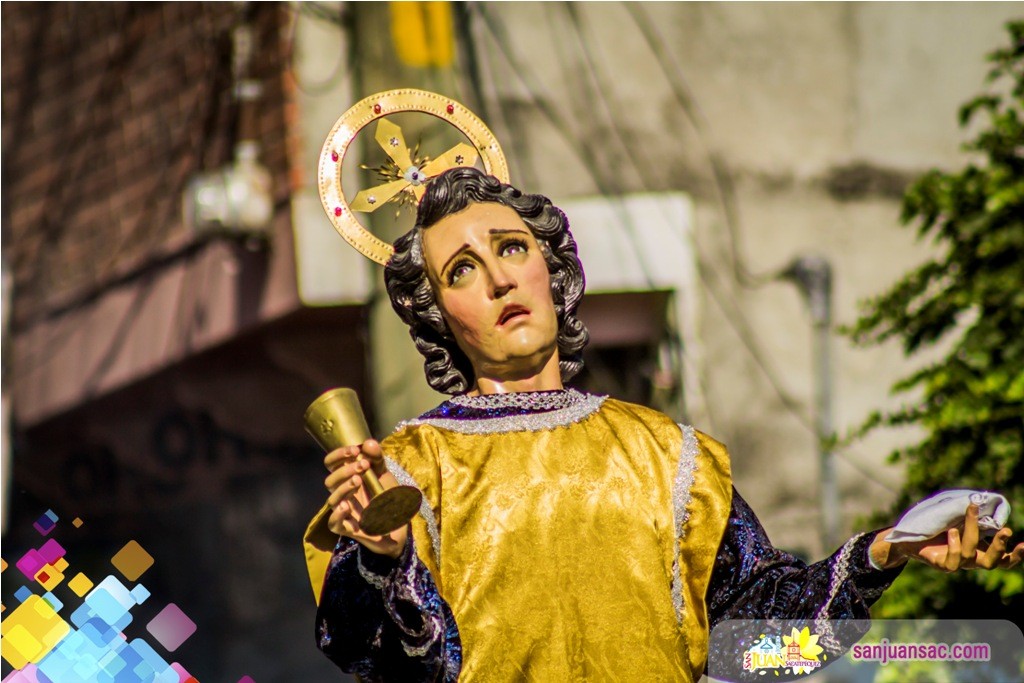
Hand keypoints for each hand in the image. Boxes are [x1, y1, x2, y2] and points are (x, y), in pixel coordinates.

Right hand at [324, 439, 407, 558]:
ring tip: (358, 480)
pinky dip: (337, 514)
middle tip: (363, 466)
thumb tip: (368, 442)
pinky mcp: (347, 528)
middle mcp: (342, 493)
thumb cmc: (386, 496)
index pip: (331, 463)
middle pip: (330, 481)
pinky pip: (333, 523)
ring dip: (344, 488)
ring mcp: (343, 511)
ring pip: (332, 500)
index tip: (355, 450)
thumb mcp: (384, 474)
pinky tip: (347, 506)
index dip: (338, 455)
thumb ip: (376, 458)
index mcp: (346, 478)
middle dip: (345, 470)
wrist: (399, 523)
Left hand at [871, 503, 1023, 571]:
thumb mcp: (956, 518)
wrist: (908, 536)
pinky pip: (952, 561)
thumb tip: (982, 500)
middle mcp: (971, 559)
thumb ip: (972, 515)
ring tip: (969, 511)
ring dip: (972, 530)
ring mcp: (957, 563)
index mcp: (979, 550)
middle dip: (1000, 546)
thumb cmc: (936, 525)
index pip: (1003, 559)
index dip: (1015, 555)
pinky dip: (954, 546)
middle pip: (992, 562)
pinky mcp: (941, 565)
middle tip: (1006, 530)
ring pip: (970, 553)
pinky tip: (951, 532)